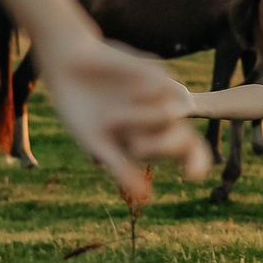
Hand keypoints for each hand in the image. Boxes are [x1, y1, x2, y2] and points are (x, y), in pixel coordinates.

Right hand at [38, 35, 209, 200]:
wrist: (66, 67)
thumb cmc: (79, 109)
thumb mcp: (96, 141)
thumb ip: (120, 167)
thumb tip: (143, 196)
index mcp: (149, 138)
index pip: (186, 152)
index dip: (196, 164)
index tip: (191, 175)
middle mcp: (159, 118)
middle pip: (184, 139)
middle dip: (164, 148)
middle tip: (137, 149)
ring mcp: (159, 94)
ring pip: (171, 114)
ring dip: (141, 120)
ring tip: (110, 118)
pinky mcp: (154, 70)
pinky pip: (163, 88)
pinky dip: (146, 95)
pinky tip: (129, 91)